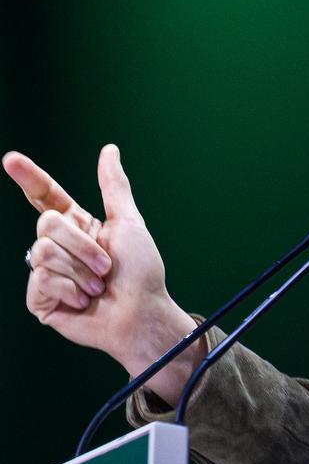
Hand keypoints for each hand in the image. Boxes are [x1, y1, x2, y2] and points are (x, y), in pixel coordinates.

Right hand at [4, 145, 198, 391]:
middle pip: (47, 223)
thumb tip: (109, 150)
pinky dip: (69, 290)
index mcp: (78, 226)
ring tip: (97, 286)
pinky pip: (41, 280)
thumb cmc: (141, 271)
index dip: (29, 178)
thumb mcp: (128, 223)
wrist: (140, 313)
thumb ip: (114, 187)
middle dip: (81, 245)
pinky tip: (83, 302)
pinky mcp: (40, 298)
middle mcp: (59, 246)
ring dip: (79, 270)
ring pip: (43, 251)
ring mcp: (46, 272)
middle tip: (106, 266)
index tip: (10, 159)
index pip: (46, 197)